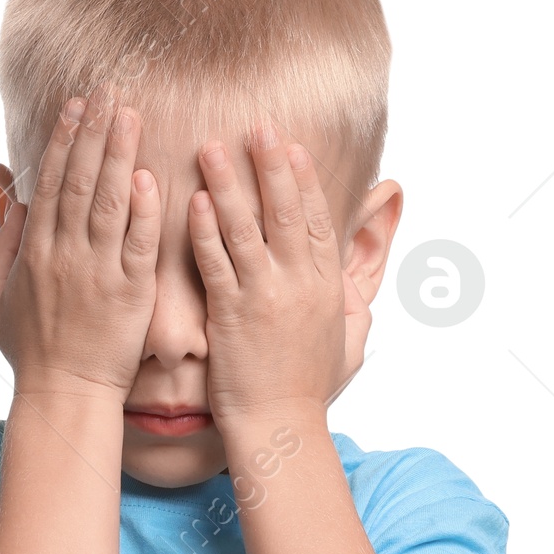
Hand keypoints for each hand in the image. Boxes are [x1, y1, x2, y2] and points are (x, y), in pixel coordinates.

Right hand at [0, 86, 160, 398]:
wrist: (63, 395)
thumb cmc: (30, 348)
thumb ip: (0, 236)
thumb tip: (1, 184)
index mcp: (34, 250)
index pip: (51, 182)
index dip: (64, 139)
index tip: (76, 103)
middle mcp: (64, 254)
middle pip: (80, 180)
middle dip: (94, 131)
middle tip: (109, 90)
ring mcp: (98, 273)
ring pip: (110, 203)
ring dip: (120, 155)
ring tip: (130, 114)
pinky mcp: (130, 294)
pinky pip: (138, 245)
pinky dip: (143, 211)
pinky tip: (148, 177)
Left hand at [187, 124, 347, 431]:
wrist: (280, 428)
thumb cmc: (308, 392)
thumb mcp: (348, 345)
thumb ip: (353, 308)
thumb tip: (357, 288)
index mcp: (327, 287)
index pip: (319, 220)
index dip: (304, 179)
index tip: (292, 145)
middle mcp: (299, 285)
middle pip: (288, 211)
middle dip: (272, 165)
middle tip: (258, 125)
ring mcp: (265, 298)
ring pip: (248, 229)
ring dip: (230, 184)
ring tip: (211, 147)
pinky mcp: (232, 316)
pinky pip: (217, 263)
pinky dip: (206, 230)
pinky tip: (196, 201)